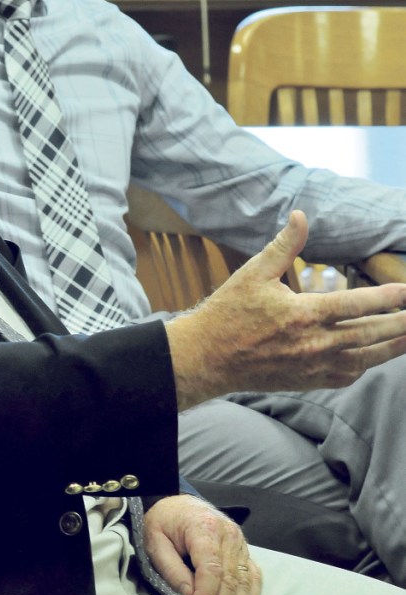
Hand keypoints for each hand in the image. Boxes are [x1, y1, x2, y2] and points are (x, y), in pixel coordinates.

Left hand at [143, 494, 260, 594]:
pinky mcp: (244, 550)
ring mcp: (240, 542)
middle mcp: (228, 533)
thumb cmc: (164, 523)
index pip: (211, 569)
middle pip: (230, 579)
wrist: (177, 504)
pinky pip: (253, 576)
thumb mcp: (155, 541)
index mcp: (204, 527)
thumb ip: (171, 567)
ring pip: (245, 582)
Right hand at [166, 210, 405, 409]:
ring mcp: (314, 365)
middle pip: (372, 333)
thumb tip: (301, 215)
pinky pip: (348, 374)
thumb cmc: (228, 313)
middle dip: (401, 322)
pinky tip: (374, 353)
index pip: (359, 304)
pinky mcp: (308, 379)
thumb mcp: (253, 273)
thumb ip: (284, 246)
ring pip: (367, 358)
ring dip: (393, 346)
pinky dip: (367, 363)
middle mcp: (315, 344)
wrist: (208, 357)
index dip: (389, 297)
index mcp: (304, 314)